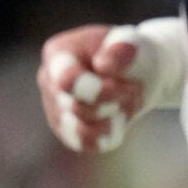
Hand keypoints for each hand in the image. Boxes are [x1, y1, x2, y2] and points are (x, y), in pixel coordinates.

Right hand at [38, 23, 146, 153]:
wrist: (138, 73)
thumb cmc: (132, 54)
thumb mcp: (135, 43)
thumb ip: (122, 48)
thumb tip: (104, 66)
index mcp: (57, 53)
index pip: (67, 81)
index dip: (99, 91)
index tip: (126, 86)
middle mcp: (48, 81)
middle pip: (78, 108)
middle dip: (115, 102)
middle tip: (135, 89)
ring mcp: (54, 107)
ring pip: (81, 130)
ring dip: (114, 118)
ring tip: (127, 103)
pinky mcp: (65, 130)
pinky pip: (86, 144)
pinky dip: (110, 134)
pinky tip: (119, 119)